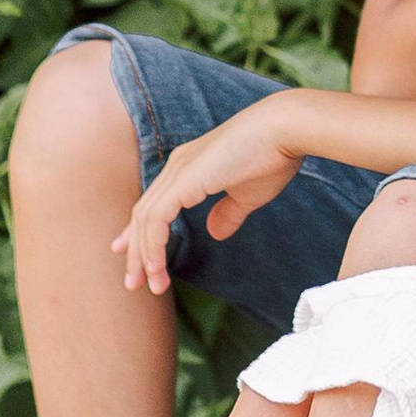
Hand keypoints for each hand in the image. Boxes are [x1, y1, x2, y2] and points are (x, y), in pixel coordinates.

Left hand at [117, 99, 314, 296]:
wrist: (284, 129)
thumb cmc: (272, 156)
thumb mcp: (247, 194)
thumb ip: (228, 213)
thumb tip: (215, 233)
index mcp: (189, 168)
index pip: (155, 204)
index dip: (140, 232)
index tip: (131, 255)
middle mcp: (177, 167)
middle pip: (143, 214)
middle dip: (136, 250)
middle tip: (134, 282)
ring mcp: (177, 171)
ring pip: (145, 219)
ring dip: (145, 256)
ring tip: (151, 286)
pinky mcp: (183, 180)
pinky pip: (156, 219)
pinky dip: (153, 245)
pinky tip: (157, 267)